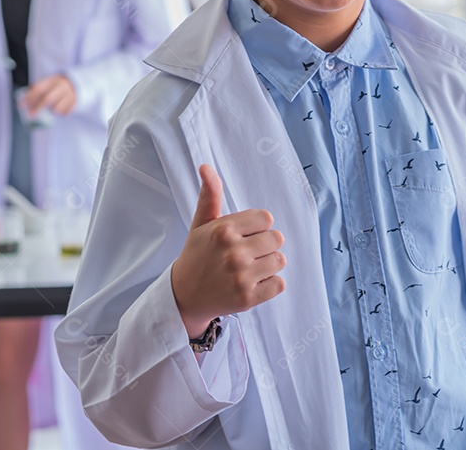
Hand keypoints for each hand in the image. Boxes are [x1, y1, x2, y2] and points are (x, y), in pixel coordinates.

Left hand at [23, 74, 76, 115]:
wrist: (76, 83)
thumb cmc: (56, 85)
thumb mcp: (47, 82)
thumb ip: (36, 89)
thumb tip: (24, 100)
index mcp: (52, 80)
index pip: (39, 89)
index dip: (29, 97)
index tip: (21, 105)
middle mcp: (61, 86)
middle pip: (47, 99)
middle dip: (37, 107)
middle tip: (31, 114)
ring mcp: (69, 94)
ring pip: (57, 108)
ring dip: (52, 110)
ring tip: (52, 107)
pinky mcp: (75, 102)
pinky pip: (65, 112)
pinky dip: (60, 112)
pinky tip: (61, 107)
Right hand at [170, 165, 285, 337]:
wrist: (185, 296)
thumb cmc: (197, 255)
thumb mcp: (201, 223)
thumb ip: (209, 195)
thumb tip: (206, 167)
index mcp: (223, 230)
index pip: (266, 218)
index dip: (257, 225)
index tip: (244, 234)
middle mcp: (233, 252)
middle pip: (277, 238)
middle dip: (264, 244)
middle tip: (247, 252)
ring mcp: (241, 277)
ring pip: (280, 260)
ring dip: (269, 264)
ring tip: (250, 267)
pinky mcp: (248, 298)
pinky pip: (279, 284)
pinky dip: (270, 284)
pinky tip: (253, 282)